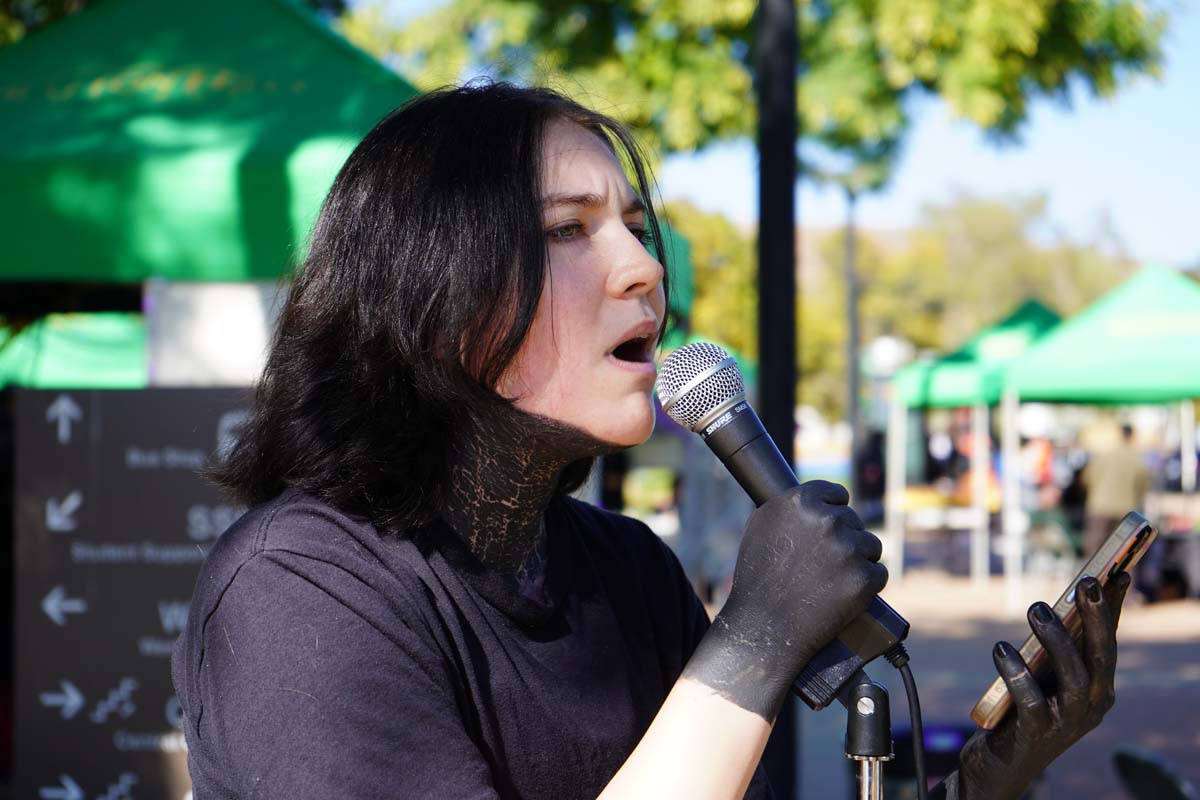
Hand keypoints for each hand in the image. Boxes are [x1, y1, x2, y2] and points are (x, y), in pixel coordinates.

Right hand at [683, 481, 886, 720]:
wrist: (765, 626)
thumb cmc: (758, 577)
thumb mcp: (763, 526)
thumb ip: (792, 507)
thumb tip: (819, 498)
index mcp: (801, 501)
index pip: (837, 494)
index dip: (834, 510)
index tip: (829, 527)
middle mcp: (827, 520)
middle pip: (854, 521)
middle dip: (844, 539)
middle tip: (823, 564)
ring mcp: (848, 549)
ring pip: (871, 545)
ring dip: (859, 560)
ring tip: (832, 580)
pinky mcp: (864, 578)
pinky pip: (878, 573)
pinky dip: (866, 584)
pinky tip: (844, 593)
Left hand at [935, 573, 1129, 799]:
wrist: (1001, 764)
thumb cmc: (1024, 710)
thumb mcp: (1046, 675)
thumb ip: (1058, 644)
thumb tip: (1068, 598)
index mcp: (1097, 689)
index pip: (1109, 642)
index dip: (1114, 608)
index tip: (1117, 572)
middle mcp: (1090, 706)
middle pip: (1101, 658)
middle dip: (1097, 618)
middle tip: (1086, 582)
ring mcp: (1065, 722)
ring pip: (1074, 678)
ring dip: (1058, 641)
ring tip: (1037, 609)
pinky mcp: (1035, 734)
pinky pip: (1031, 701)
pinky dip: (1017, 673)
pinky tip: (1001, 649)